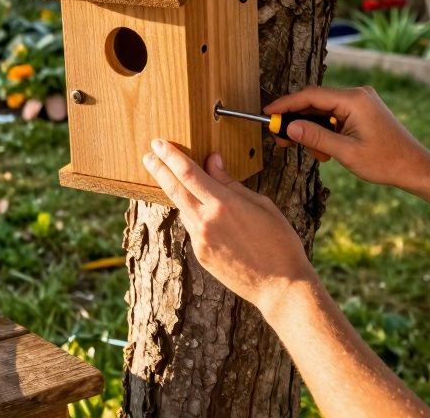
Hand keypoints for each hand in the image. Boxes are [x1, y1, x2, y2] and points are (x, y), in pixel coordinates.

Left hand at [143, 139, 315, 313]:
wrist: (280, 286)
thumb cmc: (279, 242)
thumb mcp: (261, 204)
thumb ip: (231, 183)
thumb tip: (212, 161)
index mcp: (224, 204)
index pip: (188, 173)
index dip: (171, 156)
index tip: (159, 144)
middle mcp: (206, 221)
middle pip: (174, 188)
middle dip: (159, 169)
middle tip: (148, 155)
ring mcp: (200, 240)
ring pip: (183, 208)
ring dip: (176, 192)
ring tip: (171, 178)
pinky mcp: (200, 254)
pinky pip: (192, 227)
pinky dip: (193, 214)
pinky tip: (200, 210)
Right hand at [265, 86, 429, 187]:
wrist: (415, 167)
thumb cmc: (386, 161)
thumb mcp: (346, 152)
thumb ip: (315, 137)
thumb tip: (289, 128)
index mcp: (354, 100)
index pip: (310, 96)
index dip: (286, 105)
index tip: (268, 114)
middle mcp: (357, 95)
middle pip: (315, 102)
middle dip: (297, 121)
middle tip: (280, 138)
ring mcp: (360, 102)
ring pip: (323, 111)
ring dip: (313, 130)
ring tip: (316, 153)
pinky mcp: (361, 110)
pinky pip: (334, 115)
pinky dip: (325, 131)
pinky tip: (326, 150)